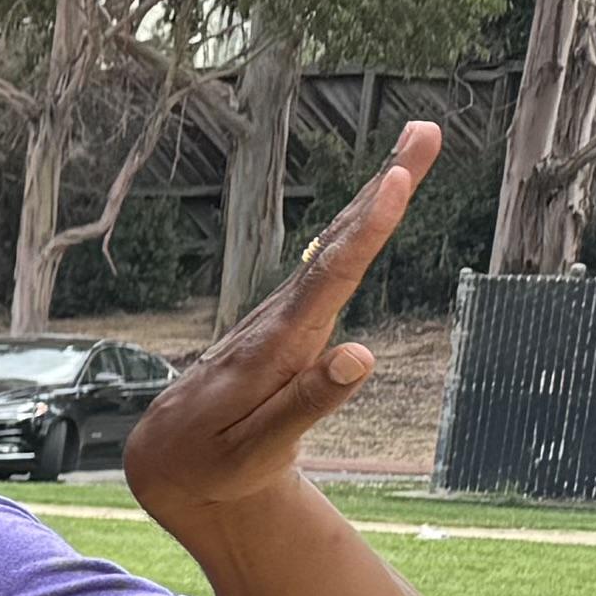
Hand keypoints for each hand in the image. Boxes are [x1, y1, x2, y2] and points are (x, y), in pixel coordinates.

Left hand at [131, 119, 435, 525]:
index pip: (327, 281)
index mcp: (273, 350)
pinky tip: (375, 203)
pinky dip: (354, 230)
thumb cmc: (214, 463)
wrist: (168, 462)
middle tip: (427, 132)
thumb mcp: (256, 450)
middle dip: (382, 189)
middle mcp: (276, 321)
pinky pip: (325, 267)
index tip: (396, 180)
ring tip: (416, 148)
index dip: (365, 230)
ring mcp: (279, 317)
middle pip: (336, 247)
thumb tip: (360, 355)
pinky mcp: (284, 323)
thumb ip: (305, 406)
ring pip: (332, 250)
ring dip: (373, 197)